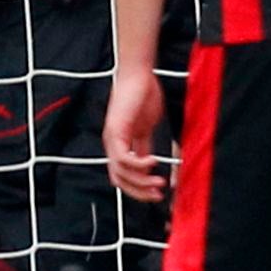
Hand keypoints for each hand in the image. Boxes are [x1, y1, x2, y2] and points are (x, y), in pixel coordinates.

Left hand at [103, 66, 169, 202]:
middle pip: (119, 180)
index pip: (123, 176)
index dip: (138, 188)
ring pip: (120, 173)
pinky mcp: (115, 131)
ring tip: (159, 182)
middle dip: (139, 191)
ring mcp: (112, 138)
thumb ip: (145, 146)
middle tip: (158, 195)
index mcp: (120, 145)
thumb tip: (150, 164)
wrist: (139, 75)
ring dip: (141, 182)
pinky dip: (139, 165)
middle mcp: (112, 144)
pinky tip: (153, 162)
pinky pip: (123, 158)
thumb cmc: (143, 95)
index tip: (157, 194)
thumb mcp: (147, 127)